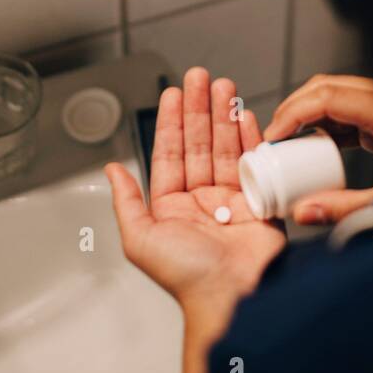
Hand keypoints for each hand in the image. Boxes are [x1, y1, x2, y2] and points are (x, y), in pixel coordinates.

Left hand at [106, 68, 284, 313]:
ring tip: (224, 85)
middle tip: (200, 77)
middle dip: (199, 108)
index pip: (170, 153)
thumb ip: (126, 201)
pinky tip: (246, 115)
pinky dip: (251, 138)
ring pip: (225, 147)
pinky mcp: (260, 204)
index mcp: (172, 207)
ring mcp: (232, 199)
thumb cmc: (185, 276)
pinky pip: (254, 164)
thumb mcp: (140, 239)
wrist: (231, 295)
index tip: (173, 93)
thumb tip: (111, 170)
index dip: (172, 121)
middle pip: (199, 143)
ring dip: (224, 115)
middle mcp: (201, 200)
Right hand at [264, 75, 372, 224]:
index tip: (273, 135)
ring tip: (285, 144)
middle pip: (325, 87)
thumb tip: (304, 212)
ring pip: (333, 95)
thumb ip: (348, 207)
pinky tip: (310, 146)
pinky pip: (344, 111)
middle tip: (272, 139)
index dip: (294, 112)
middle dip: (293, 109)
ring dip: (306, 114)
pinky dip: (323, 124)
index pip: (328, 96)